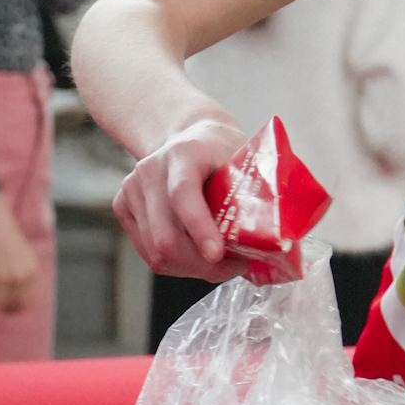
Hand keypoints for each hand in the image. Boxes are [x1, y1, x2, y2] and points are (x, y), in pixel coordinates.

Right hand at [0, 190, 37, 314]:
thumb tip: (17, 296)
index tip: (4, 302)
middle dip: (0, 305)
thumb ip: (23, 274)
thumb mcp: (24, 255)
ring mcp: (3, 278)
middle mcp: (20, 277)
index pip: (24, 303)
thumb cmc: (5, 234)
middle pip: (10, 307)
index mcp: (32, 271)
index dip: (13, 305)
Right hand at [114, 114, 259, 279]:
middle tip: (236, 267)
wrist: (188, 136)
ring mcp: (132, 188)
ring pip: (156, 253)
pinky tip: (198, 256)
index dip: (200, 228)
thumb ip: (259, 194)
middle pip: (166, 236)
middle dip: (203, 265)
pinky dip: (177, 264)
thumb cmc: (224, 152)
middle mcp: (150, 169)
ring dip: (192, 269)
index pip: (183, 195)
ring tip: (221, 264)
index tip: (218, 254)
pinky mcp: (123, 206)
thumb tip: (282, 242)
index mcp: (183, 153)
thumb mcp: (246, 160)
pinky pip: (148, 253)